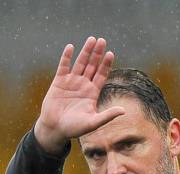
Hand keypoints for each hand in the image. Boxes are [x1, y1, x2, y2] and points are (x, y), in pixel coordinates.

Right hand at [34, 37, 125, 153]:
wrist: (55, 129)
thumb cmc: (74, 129)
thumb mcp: (93, 122)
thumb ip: (107, 116)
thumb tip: (124, 111)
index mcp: (92, 93)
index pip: (101, 75)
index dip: (106, 64)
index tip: (110, 53)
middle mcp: (83, 85)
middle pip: (92, 66)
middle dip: (97, 54)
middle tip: (102, 40)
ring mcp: (71, 82)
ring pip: (80, 63)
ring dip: (86, 52)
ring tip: (92, 39)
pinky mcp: (58, 82)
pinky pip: (63, 66)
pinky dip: (66, 57)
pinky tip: (71, 47)